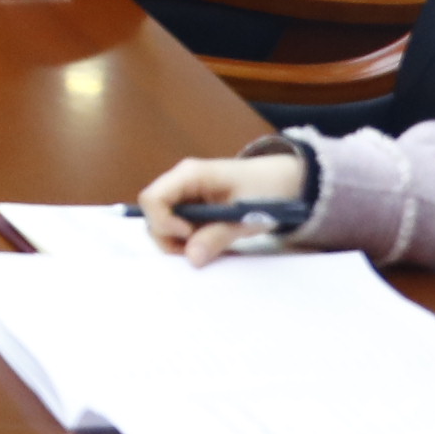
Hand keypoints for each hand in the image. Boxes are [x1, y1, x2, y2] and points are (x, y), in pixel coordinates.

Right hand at [135, 152, 310, 265]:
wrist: (281, 182)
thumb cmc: (265, 191)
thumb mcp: (244, 217)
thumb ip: (216, 236)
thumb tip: (191, 258)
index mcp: (190, 175)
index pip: (152, 199)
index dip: (163, 223)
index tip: (189, 237)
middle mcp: (179, 182)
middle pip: (153, 215)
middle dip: (170, 238)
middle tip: (200, 250)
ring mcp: (183, 195)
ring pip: (162, 224)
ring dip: (179, 242)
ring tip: (209, 245)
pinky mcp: (190, 207)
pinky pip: (176, 227)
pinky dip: (188, 241)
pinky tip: (209, 241)